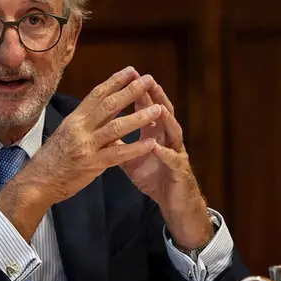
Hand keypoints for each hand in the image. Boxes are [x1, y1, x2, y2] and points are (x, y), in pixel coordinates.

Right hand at [0, 67, 160, 239]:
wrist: (38, 182)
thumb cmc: (53, 159)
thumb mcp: (66, 134)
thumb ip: (85, 125)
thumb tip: (102, 114)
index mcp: (74, 119)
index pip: (97, 94)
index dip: (115, 81)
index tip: (131, 70)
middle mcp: (80, 128)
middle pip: (109, 105)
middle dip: (131, 91)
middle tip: (148, 80)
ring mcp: (86, 145)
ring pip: (116, 127)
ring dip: (139, 117)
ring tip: (158, 110)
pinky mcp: (92, 163)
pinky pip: (118, 154)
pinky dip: (136, 148)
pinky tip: (151, 143)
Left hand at [119, 78, 213, 249]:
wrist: (173, 202)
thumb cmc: (154, 178)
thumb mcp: (132, 160)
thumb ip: (120, 145)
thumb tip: (101, 132)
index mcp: (156, 134)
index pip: (147, 109)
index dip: (138, 94)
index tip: (128, 78)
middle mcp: (168, 139)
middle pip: (163, 113)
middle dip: (155, 97)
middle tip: (147, 81)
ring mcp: (176, 153)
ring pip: (173, 131)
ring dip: (165, 120)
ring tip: (158, 107)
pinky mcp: (180, 170)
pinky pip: (172, 160)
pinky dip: (164, 152)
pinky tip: (156, 146)